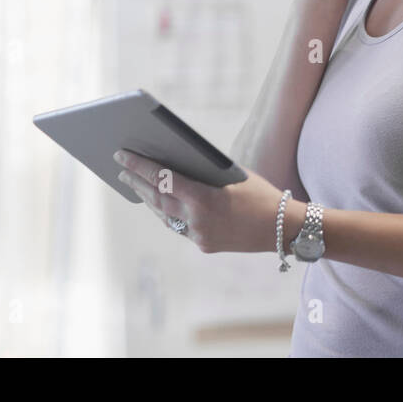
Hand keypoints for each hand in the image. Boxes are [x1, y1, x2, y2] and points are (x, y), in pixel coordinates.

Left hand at [114, 149, 287, 253]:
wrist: (281, 227)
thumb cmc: (260, 193)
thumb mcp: (232, 175)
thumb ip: (203, 173)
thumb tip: (175, 164)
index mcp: (202, 198)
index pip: (162, 179)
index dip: (139, 166)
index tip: (122, 156)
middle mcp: (196, 220)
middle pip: (157, 199)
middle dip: (137, 183)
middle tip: (121, 169)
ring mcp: (199, 236)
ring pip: (164, 216)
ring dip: (148, 199)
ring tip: (134, 185)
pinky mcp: (204, 245)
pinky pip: (179, 227)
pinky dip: (167, 213)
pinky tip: (159, 204)